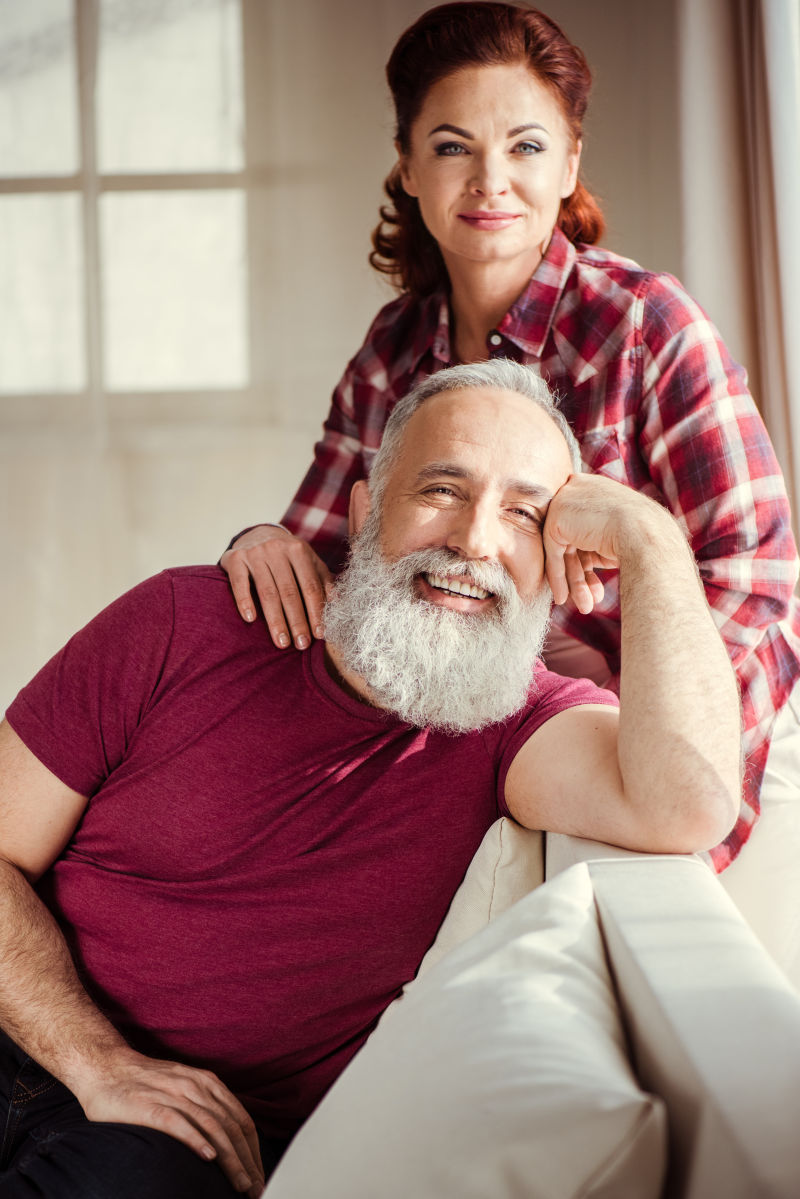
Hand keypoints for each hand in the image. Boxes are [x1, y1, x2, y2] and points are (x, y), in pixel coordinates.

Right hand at [75, 1050, 263, 1196]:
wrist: (106, 1067)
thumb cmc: (145, 1084)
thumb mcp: (183, 1089)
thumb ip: (204, 1108)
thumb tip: (226, 1143)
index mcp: (207, 1084)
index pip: (241, 1120)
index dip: (254, 1150)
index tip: (259, 1175)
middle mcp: (195, 1087)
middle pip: (231, 1127)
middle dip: (247, 1161)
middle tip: (255, 1188)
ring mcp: (173, 1095)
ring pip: (212, 1127)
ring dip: (230, 1158)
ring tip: (240, 1183)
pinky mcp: (150, 1106)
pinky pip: (178, 1123)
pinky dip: (196, 1140)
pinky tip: (208, 1157)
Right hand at [220, 525, 333, 649]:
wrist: (257, 534)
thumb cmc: (288, 555)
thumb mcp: (309, 561)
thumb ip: (323, 581)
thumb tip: (337, 603)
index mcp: (299, 550)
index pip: (310, 586)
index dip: (316, 611)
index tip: (319, 635)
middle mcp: (277, 549)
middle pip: (289, 591)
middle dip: (297, 621)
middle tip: (301, 645)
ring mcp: (255, 553)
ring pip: (267, 592)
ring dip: (275, 620)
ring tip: (281, 642)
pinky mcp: (235, 558)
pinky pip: (239, 583)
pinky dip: (244, 601)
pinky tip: (250, 619)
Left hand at [543, 474, 665, 613]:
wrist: (647, 534)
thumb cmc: (644, 539)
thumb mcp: (617, 536)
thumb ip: (595, 541)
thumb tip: (584, 562)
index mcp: (595, 488)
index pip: (584, 529)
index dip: (589, 560)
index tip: (596, 587)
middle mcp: (578, 489)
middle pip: (572, 540)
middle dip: (581, 575)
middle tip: (589, 601)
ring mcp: (565, 500)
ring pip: (563, 550)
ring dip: (574, 581)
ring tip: (584, 606)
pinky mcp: (556, 518)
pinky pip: (553, 553)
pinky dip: (558, 577)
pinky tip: (564, 598)